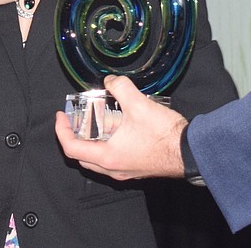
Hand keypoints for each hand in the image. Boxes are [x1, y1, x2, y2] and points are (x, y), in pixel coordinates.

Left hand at [55, 75, 186, 179]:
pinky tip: (118, 127)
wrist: (188, 151)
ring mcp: (124, 170)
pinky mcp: (135, 168)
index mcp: (107, 156)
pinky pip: (112, 159)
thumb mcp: (138, 104)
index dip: (62, 130)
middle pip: (82, 156)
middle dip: (74, 136)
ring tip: (96, 119)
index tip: (61, 116)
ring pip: (97, 159)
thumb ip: (121, 87)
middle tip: (75, 119)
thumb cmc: (163, 135)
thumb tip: (110, 80)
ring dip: (92, 140)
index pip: (71, 148)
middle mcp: (112, 168)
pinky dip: (107, 143)